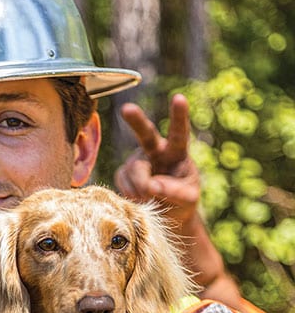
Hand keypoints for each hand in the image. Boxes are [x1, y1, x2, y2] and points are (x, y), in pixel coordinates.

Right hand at [114, 94, 199, 226]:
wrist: (167, 214)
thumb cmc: (183, 202)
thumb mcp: (189, 199)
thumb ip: (174, 191)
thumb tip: (151, 186)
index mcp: (177, 152)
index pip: (179, 133)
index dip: (179, 116)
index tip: (179, 98)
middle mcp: (154, 151)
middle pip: (145, 134)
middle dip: (136, 120)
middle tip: (127, 109)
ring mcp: (137, 161)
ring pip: (135, 171)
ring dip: (142, 189)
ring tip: (152, 199)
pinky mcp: (123, 174)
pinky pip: (123, 183)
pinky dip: (132, 195)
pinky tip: (139, 199)